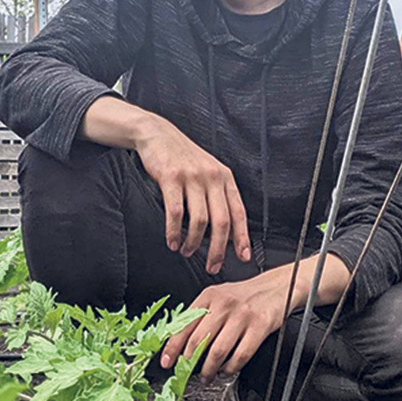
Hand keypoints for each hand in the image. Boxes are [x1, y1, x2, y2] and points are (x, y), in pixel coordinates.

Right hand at [135, 117, 249, 273]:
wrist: (158, 134)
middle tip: (212, 265)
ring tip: (187, 251)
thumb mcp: (208, 172)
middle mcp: (212, 177)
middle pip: (222, 221)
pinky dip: (174, 231)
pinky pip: (175, 212)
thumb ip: (218, 197)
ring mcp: (192, 177)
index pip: (239, 213)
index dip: (242, 238)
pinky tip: (172, 240)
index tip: (243, 256)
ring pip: (199, 220)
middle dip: (218, 249)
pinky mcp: (171, 178)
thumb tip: (226, 230)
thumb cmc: (184, 157)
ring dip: (193, 242)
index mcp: (225, 178)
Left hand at [159, 270, 293, 380]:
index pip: (184, 324)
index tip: (167, 362)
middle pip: (199, 340)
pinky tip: (227, 370)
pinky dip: (231, 368)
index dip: (172, 346)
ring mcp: (242, 315)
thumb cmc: (244, 296)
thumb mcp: (218, 297)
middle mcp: (224, 304)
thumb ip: (200, 316)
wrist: (276, 287)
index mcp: (209, 296)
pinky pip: (240, 355)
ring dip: (209, 369)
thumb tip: (180, 342)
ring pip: (218, 351)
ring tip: (207, 375)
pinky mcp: (259, 327)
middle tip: (187, 373)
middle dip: (190, 363)